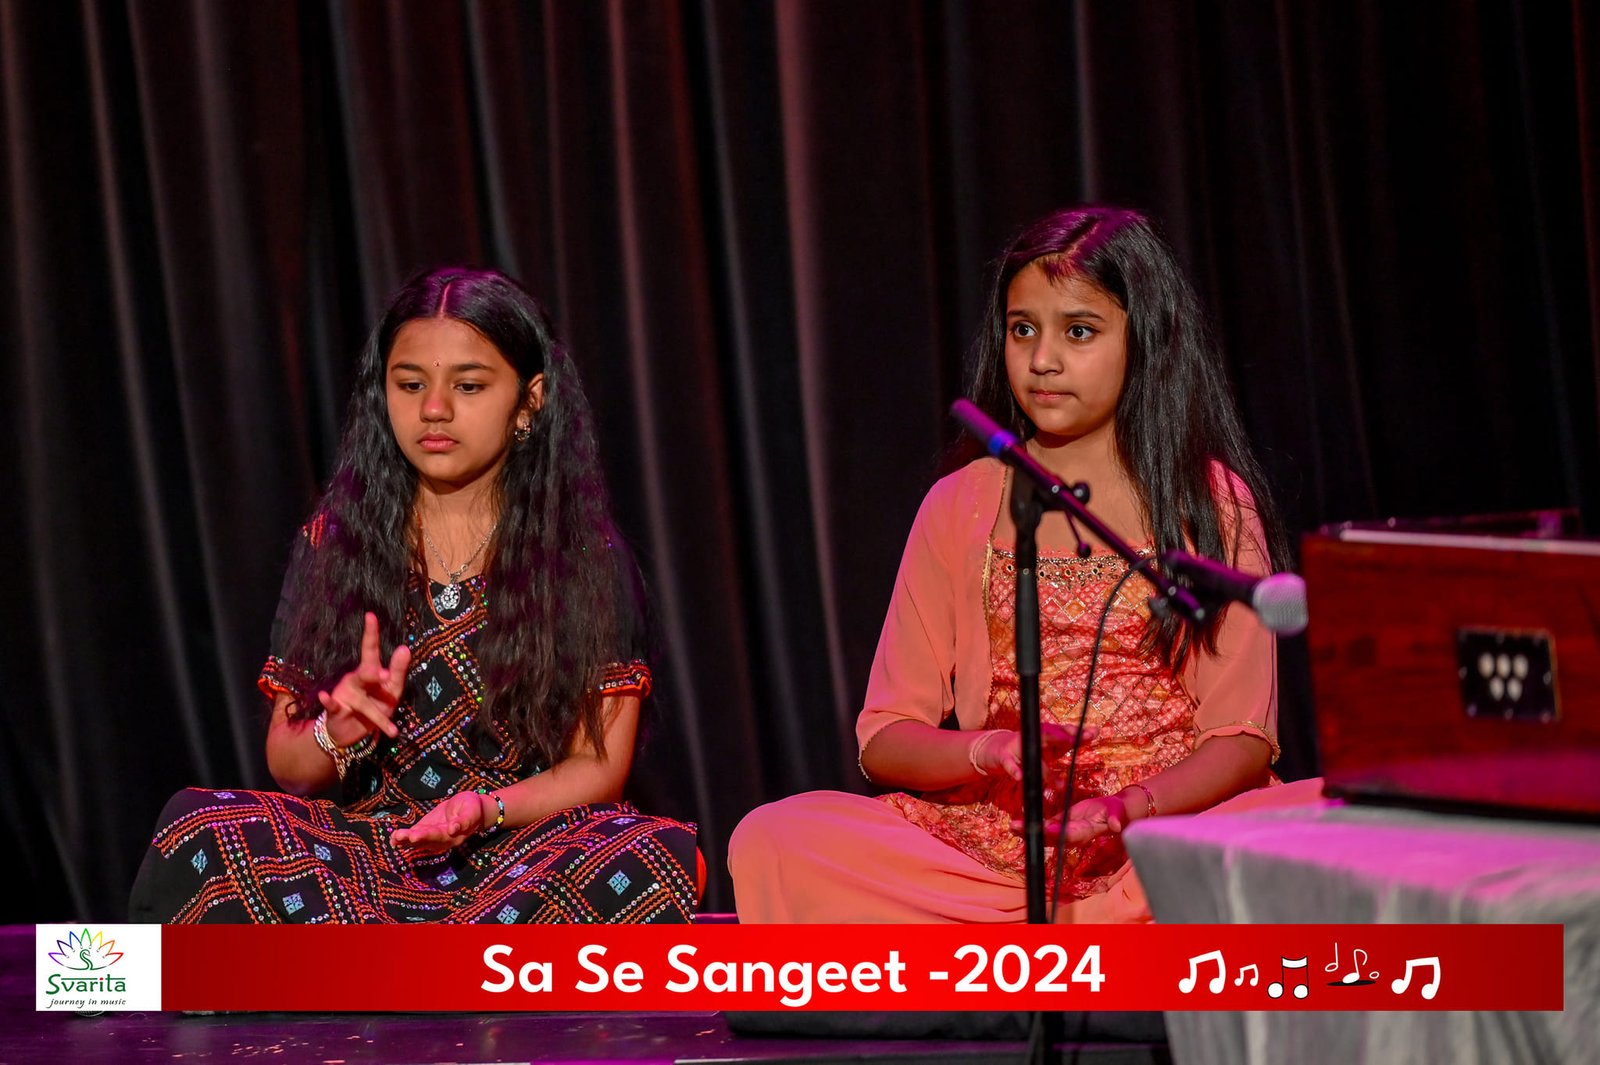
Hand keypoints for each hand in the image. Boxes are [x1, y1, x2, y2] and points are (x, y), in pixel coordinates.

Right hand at [317, 612, 408, 744]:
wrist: (352, 733)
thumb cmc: (376, 706)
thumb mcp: (391, 690)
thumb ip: (398, 671)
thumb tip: (405, 648)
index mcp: (370, 673)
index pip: (371, 651)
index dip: (371, 634)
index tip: (371, 616)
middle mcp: (356, 679)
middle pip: (364, 671)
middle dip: (372, 672)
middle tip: (384, 674)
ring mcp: (345, 693)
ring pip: (357, 695)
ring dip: (370, 702)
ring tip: (377, 693)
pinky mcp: (336, 709)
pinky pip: (332, 705)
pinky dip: (328, 701)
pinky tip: (326, 697)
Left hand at [390, 791, 491, 854]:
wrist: (470, 809)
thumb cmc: (472, 808)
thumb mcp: (471, 811)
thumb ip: (464, 821)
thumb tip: (454, 829)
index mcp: (454, 836)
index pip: (438, 836)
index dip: (426, 836)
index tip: (414, 836)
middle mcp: (442, 840)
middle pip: (425, 841)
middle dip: (411, 838)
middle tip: (398, 836)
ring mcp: (433, 837)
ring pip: (418, 841)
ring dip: (405, 840)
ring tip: (393, 838)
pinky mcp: (427, 831)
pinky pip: (415, 837)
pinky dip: (404, 839)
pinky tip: (393, 839)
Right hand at [970, 721, 1097, 780]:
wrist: (998, 750)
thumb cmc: (1031, 749)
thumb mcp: (1052, 745)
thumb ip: (1072, 740)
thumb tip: (1096, 730)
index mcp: (1044, 732)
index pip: (1061, 729)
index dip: (1075, 731)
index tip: (1092, 734)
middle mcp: (1032, 737)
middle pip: (1047, 736)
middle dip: (1061, 738)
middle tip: (1073, 742)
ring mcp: (1017, 746)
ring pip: (1033, 757)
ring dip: (1046, 772)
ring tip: (1060, 785)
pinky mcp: (1004, 757)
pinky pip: (1009, 764)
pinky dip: (1014, 770)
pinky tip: (1019, 777)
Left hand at [1014, 793, 1130, 843]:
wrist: (1115, 812)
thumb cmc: (1117, 811)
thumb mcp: (1117, 813)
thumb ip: (1115, 819)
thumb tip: (1116, 826)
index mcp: (1087, 831)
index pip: (1070, 834)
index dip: (1058, 832)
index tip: (1046, 828)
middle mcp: (1074, 835)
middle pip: (1053, 837)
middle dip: (1035, 833)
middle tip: (1017, 827)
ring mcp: (1067, 831)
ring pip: (1046, 834)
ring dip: (1029, 831)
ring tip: (1013, 826)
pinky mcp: (1062, 824)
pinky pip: (1046, 827)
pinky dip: (1033, 825)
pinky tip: (1018, 824)